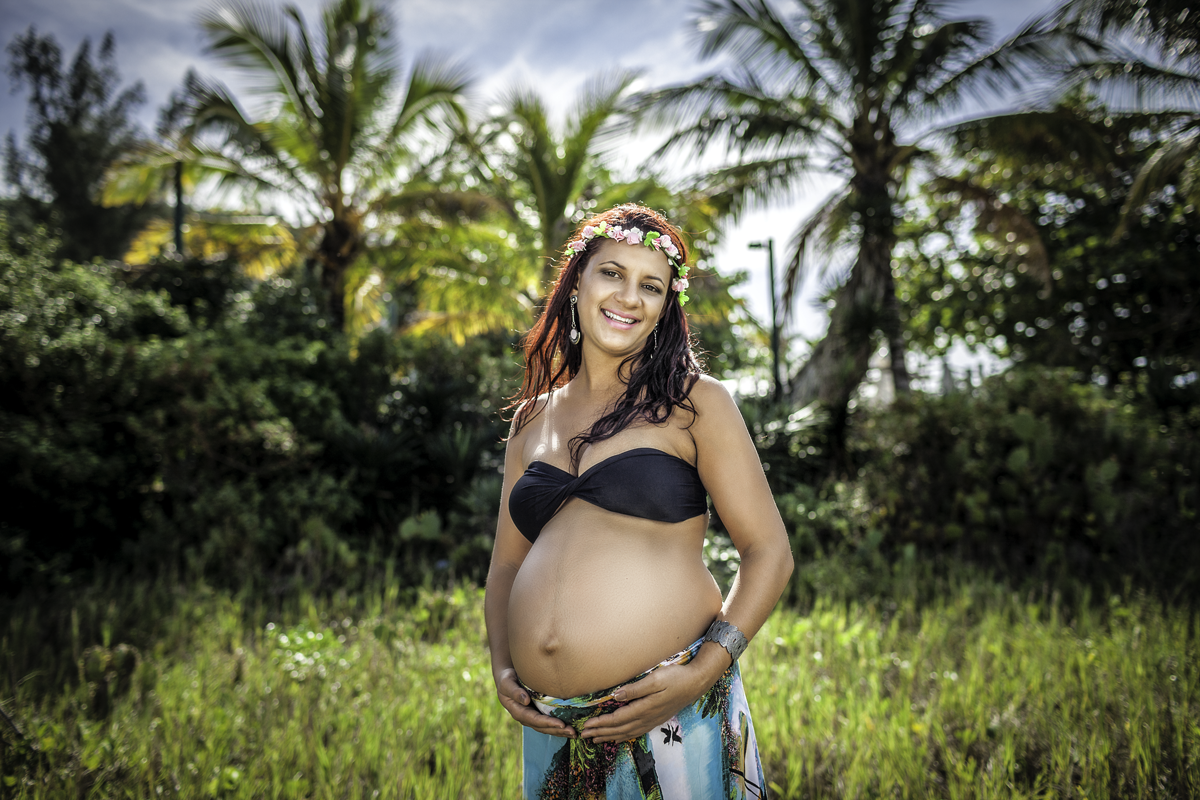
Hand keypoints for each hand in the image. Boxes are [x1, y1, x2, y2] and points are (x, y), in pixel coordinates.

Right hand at [494, 668, 574, 737]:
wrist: (507, 678)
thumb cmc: (507, 679)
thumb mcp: (507, 683)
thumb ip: (514, 691)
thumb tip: (525, 700)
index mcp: (518, 712)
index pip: (535, 720)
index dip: (548, 723)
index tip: (561, 724)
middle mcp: (525, 717)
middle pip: (543, 727)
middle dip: (558, 730)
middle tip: (573, 732)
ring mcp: (532, 717)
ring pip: (547, 728)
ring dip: (560, 731)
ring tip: (574, 733)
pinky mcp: (538, 713)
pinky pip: (548, 723)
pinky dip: (559, 726)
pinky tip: (570, 727)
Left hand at [579, 663, 704, 743]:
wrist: (696, 682)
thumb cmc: (676, 677)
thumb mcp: (655, 679)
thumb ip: (635, 689)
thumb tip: (615, 695)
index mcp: (644, 708)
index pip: (617, 719)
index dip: (600, 723)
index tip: (586, 725)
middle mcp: (647, 718)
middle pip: (619, 729)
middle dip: (601, 732)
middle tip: (584, 736)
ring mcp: (652, 720)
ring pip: (627, 733)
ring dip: (610, 736)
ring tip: (596, 739)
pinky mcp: (656, 719)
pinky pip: (636, 732)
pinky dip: (624, 736)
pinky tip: (618, 737)